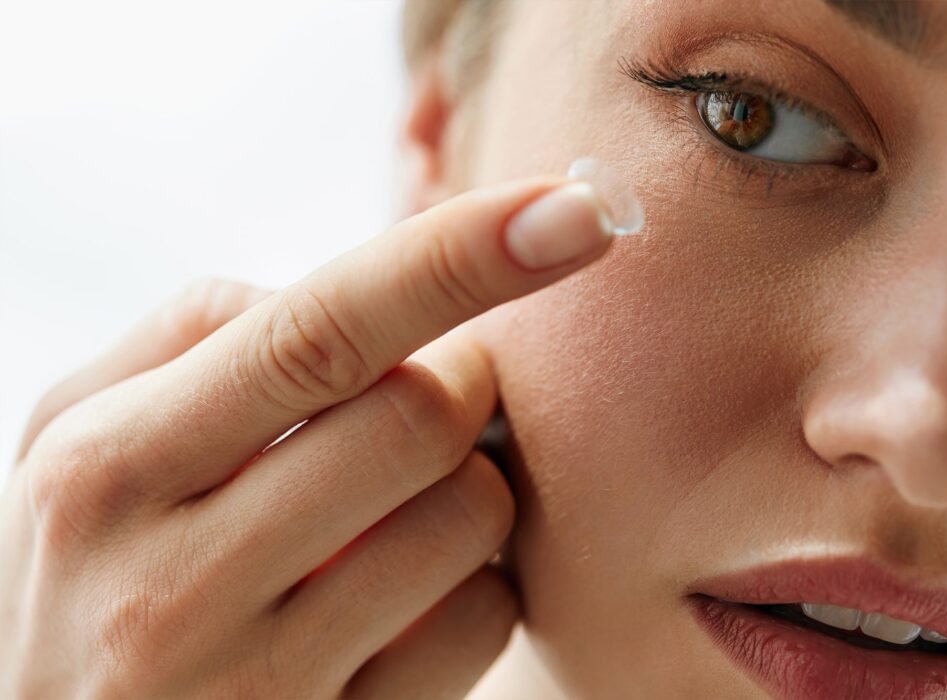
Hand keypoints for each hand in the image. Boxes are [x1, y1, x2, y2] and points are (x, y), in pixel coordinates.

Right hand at [1, 175, 613, 698]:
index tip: (571, 209)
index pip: (319, 331)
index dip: (457, 257)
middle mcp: (173, 578)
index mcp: (108, 464)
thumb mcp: (82, 440)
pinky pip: (482, 623)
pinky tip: (417, 582)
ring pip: (469, 518)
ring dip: (476, 480)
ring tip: (406, 495)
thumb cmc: (91, 564)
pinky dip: (481, 578)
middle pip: (420, 418)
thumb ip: (199, 336)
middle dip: (461, 381)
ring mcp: (259, 680)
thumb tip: (369, 294)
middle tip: (430, 390)